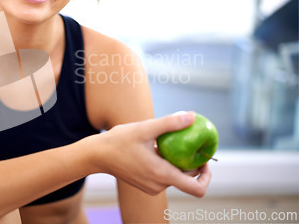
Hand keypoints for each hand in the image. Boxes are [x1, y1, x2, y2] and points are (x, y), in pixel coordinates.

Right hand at [94, 112, 211, 196]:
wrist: (96, 155)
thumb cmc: (118, 141)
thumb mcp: (145, 128)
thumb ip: (170, 123)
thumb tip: (192, 116)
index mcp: (161, 175)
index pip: (196, 187)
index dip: (207, 176)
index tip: (205, 160)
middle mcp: (158, 185)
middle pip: (186, 178)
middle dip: (192, 162)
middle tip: (191, 142)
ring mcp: (151, 187)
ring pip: (174, 176)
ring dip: (177, 161)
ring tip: (168, 142)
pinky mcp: (145, 184)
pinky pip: (163, 176)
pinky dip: (166, 163)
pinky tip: (156, 148)